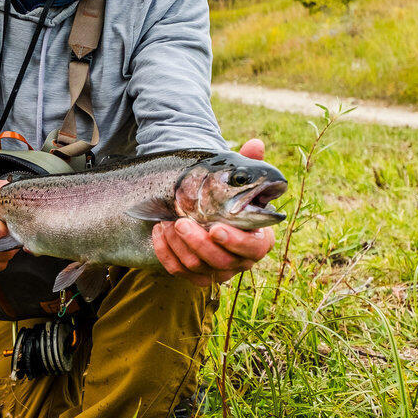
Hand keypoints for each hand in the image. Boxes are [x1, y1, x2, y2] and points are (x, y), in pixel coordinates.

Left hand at [151, 137, 274, 286]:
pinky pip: (179, 271)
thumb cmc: (223, 192)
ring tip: (168, 220)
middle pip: (223, 262)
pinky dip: (165, 252)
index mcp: (258, 237)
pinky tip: (158, 230)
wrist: (198, 204)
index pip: (254, 248)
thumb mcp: (234, 176)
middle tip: (182, 221)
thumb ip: (248, 163)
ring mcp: (217, 269)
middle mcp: (240, 259)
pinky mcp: (195, 273)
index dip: (235, 241)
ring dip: (179, 244)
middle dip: (199, 242)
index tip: (215, 228)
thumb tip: (256, 144)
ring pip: (198, 267)